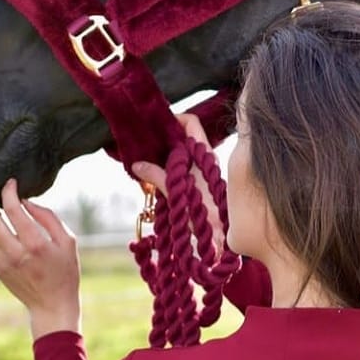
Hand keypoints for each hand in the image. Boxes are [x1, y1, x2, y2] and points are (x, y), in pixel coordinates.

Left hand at [0, 177, 80, 339]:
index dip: (9, 192)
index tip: (11, 182)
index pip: (13, 210)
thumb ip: (48, 217)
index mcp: (35, 244)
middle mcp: (14, 253)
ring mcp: (1, 263)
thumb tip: (26, 201)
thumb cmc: (65, 270)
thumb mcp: (68, 240)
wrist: (52, 305)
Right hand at [132, 113, 225, 254]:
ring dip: (166, 154)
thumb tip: (137, 164)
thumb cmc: (203, 215)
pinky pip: (185, 168)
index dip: (174, 119)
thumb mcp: (177, 193)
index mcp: (203, 153)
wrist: (221, 239)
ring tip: (147, 159)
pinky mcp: (201, 184)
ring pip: (184, 153)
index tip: (156, 124)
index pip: (191, 122)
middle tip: (146, 142)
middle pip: (185, 136)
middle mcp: (205, 159)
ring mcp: (204, 171)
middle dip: (165, 138)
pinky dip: (170, 167)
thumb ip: (157, 176)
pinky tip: (156, 176)